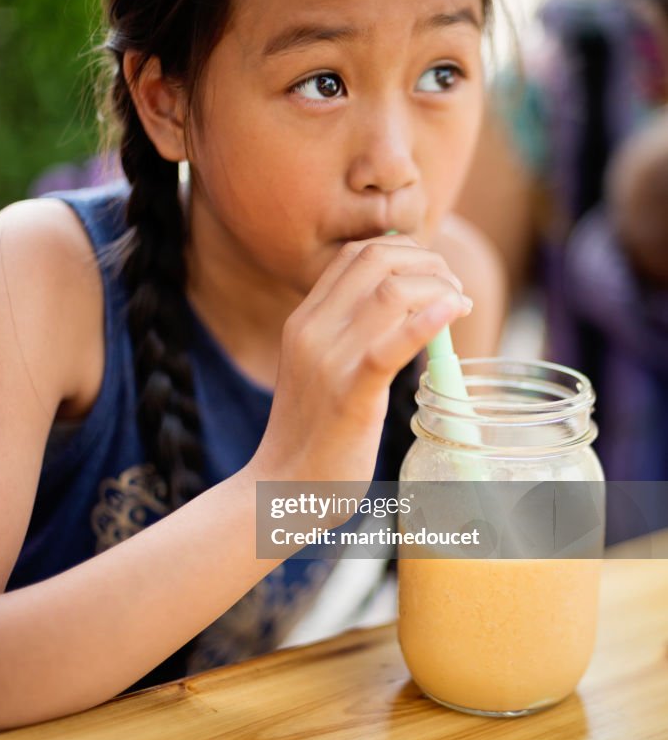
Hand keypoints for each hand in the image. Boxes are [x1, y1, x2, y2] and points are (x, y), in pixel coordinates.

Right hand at [251, 235, 471, 485]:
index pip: (356, 253)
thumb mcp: (319, 371)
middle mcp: (312, 330)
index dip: (404, 249)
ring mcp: (328, 360)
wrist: (280, 490)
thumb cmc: (312, 436)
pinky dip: (428, 322)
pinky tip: (453, 313)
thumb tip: (406, 313)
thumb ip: (349, 339)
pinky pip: (389, 346)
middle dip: (428, 262)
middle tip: (454, 288)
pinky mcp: (348, 395)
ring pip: (390, 292)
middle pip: (376, 259)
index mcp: (304, 321)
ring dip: (438, 287)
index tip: (434, 272)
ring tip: (459, 305)